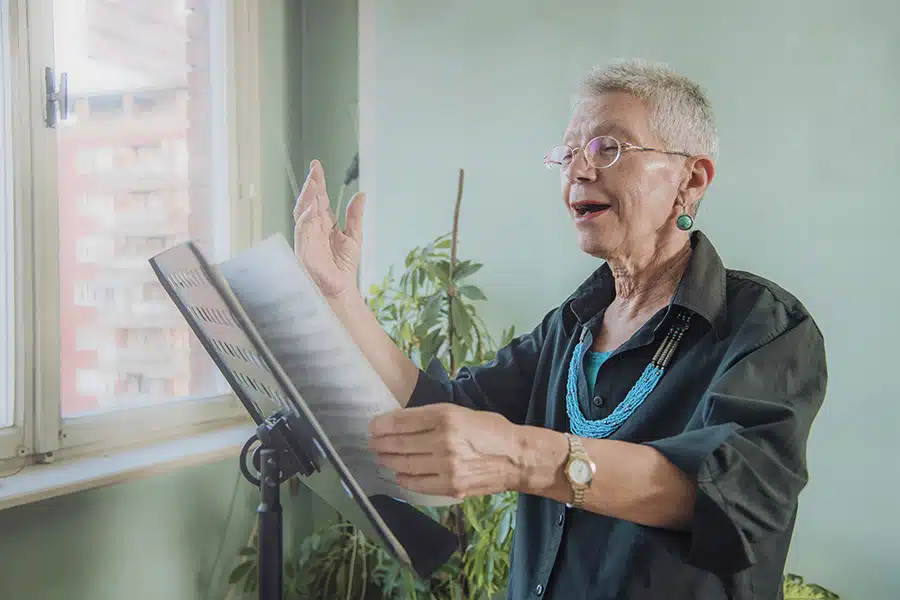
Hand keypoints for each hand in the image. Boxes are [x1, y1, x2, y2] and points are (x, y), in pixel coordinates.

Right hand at [293, 159, 365, 298]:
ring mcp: (307, 238)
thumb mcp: (354, 236)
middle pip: (308, 202)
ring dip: (306, 197)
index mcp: (324, 224)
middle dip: (310, 186)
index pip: (319, 199)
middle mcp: (312, 228)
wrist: (341, 289)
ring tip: (313, 183)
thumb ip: (355, 216)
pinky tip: (313, 208)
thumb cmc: (344, 267)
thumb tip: (361, 195)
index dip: (317, 182)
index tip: (317, 166)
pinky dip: (306, 218)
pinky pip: (302, 230)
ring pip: (302, 212)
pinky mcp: (304, 249)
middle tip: (314, 170)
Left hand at [368, 404, 522, 498]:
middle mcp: (443, 441)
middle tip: (371, 443)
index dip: (382, 425)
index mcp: (446, 417)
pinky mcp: (451, 486)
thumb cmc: (490, 429)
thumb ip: (431, 417)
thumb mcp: (460, 412)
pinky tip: (398, 474)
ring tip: (380, 457)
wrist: (516, 458)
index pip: (402, 422)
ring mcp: (446, 467)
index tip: (372, 426)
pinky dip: (404, 479)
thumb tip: (400, 422)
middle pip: (399, 444)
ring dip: (388, 461)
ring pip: (405, 465)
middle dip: (380, 443)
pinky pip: (418, 484)